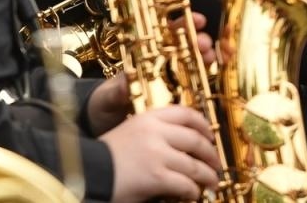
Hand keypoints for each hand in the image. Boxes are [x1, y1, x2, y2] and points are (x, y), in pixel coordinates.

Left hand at [85, 14, 212, 133]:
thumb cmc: (104, 106)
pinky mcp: (177, 105)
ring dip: (206, 58)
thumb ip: (115, 92)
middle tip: (204, 42)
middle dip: (198, 40)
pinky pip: (196, 91)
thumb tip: (124, 84)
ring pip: (194, 66)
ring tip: (212, 56)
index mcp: (143, 60)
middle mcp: (159, 69)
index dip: (182, 24)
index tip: (195, 19)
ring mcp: (170, 86)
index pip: (165, 35)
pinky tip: (216, 77)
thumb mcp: (107, 97)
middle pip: (184, 48)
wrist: (105, 129)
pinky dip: (208, 83)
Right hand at [102, 105, 221, 202]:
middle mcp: (155, 132)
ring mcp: (158, 154)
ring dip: (208, 176)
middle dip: (211, 154)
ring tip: (212, 182)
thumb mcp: (130, 131)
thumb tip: (182, 142)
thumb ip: (154, 132)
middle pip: (196, 139)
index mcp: (149, 117)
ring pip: (195, 164)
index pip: (185, 113)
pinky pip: (186, 183)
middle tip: (216, 164)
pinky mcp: (157, 177)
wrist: (90, 172)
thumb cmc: (109, 156)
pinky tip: (194, 193)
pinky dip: (194, 190)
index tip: (210, 135)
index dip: (203, 124)